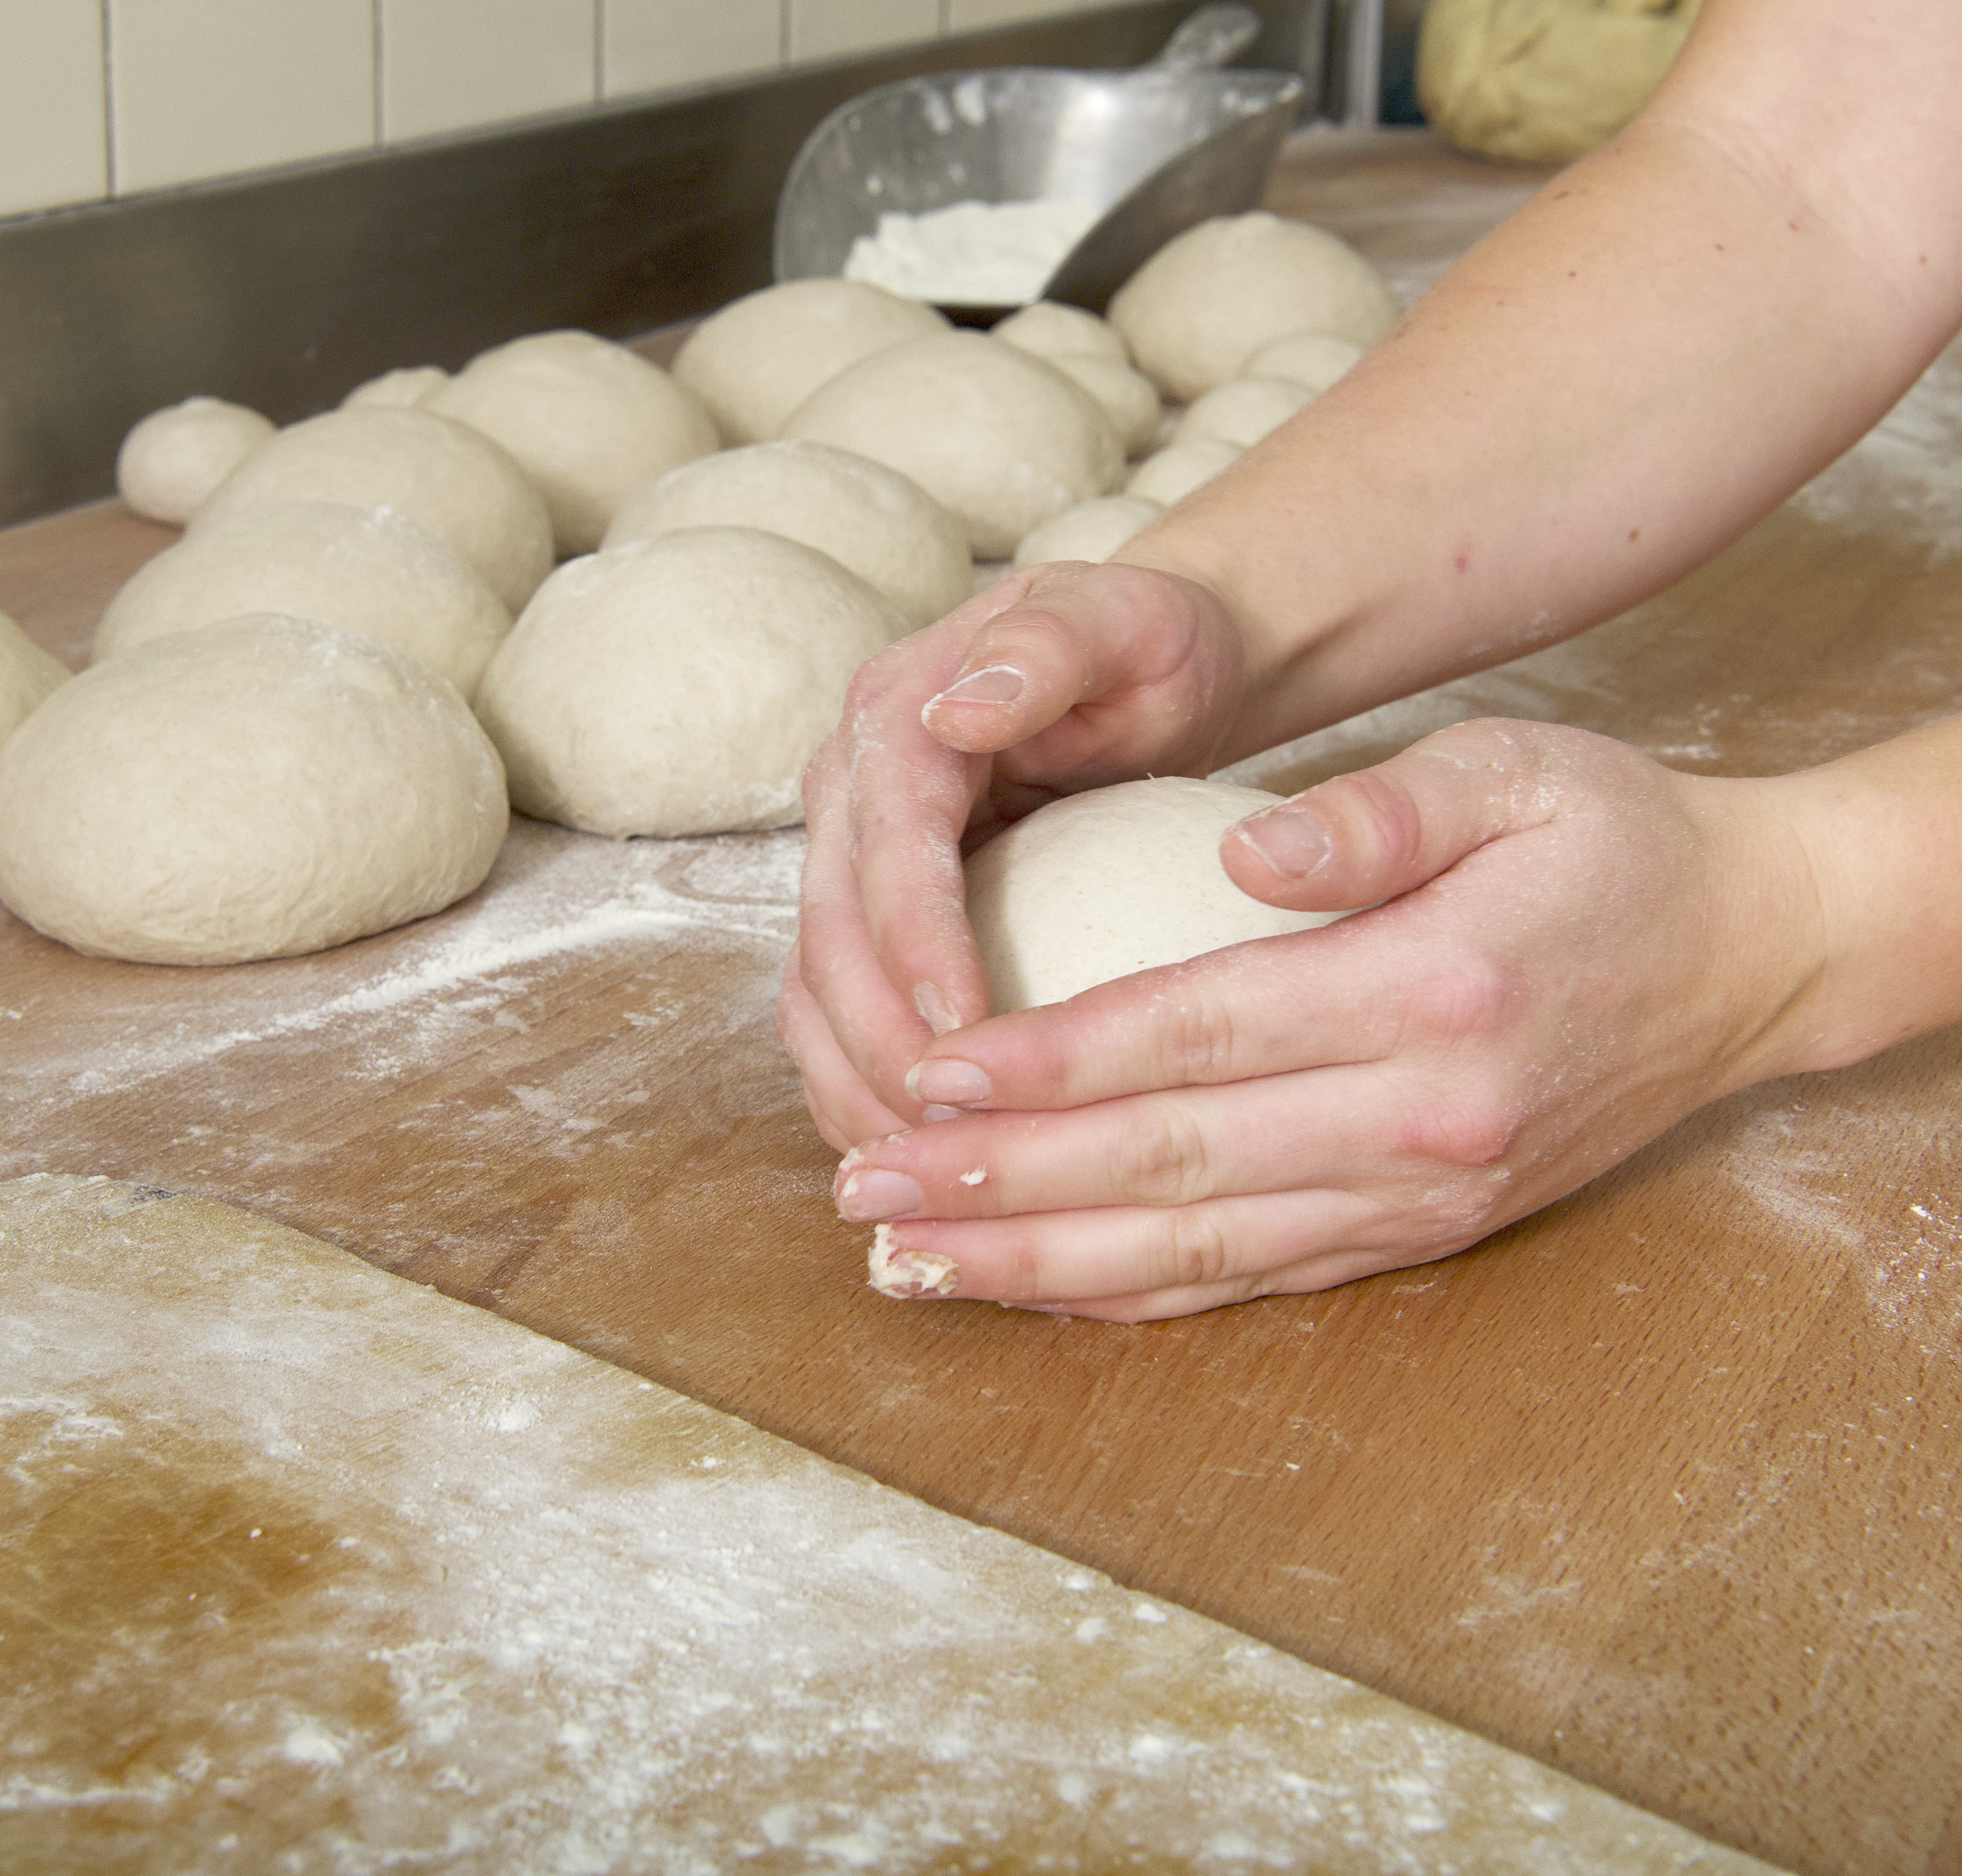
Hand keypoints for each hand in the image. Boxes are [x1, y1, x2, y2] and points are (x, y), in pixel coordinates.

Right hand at [785, 561, 1256, 1145]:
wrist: (1135, 666)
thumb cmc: (1149, 647)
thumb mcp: (1124, 620)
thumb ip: (1050, 645)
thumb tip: (961, 707)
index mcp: (895, 715)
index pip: (886, 844)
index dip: (912, 944)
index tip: (960, 1034)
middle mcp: (845, 789)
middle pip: (829, 935)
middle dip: (876, 1044)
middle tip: (949, 1137)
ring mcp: (843, 858)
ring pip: (812, 992)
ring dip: (854, 1086)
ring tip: (923, 1170)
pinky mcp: (862, 916)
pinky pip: (835, 1017)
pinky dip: (859, 1091)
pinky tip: (917, 1160)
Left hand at [825, 718, 1830, 1319]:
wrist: (1757, 958)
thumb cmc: (1620, 841)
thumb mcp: (1520, 770)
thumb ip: (1379, 810)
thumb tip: (1243, 844)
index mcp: (1429, 992)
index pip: (1195, 1036)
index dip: (1049, 1066)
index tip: (923, 1073)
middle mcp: (1420, 1121)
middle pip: (1172, 1166)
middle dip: (1002, 1184)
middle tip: (863, 1183)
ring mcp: (1422, 1197)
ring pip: (1197, 1251)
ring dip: (1041, 1264)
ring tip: (906, 1259)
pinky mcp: (1422, 1234)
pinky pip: (1254, 1280)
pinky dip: (1136, 1296)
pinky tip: (1036, 1293)